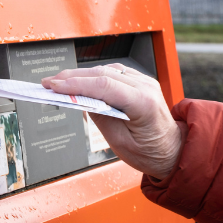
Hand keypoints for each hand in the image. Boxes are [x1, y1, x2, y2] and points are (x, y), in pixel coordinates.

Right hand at [43, 66, 184, 179]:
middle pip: (103, 74)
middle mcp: (146, 87)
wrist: (173, 150)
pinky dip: (94, 76)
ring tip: (59, 82)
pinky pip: (114, 73)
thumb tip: (80, 100)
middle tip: (49, 82)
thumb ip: (100, 118)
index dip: (74, 84)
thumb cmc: (151, 152)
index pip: (103, 86)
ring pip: (107, 70)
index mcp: (143, 103)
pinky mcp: (140, 82)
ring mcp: (144, 82)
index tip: (54, 86)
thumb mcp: (119, 143)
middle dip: (72, 77)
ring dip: (81, 74)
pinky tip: (79, 80)